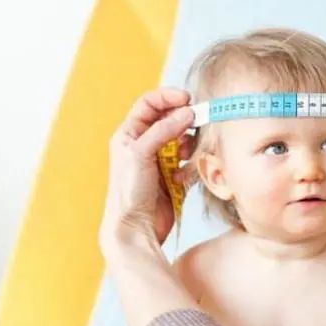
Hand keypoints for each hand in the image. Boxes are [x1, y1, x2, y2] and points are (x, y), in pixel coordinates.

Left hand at [100, 88, 196, 248]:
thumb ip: (164, 130)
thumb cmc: (128, 192)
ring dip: (187, 145)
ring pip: (182, 140)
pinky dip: (189, 165)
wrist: (135, 228)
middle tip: (197, 122)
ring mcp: (159, 160)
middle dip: (183, 121)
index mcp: (129, 134)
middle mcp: (143, 144)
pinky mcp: (173, 176)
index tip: (188, 99)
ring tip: (185, 155)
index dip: (168, 97)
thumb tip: (187, 112)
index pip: (150, 104)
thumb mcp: (141, 154)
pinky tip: (181, 176)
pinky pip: (188, 161)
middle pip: (169, 119)